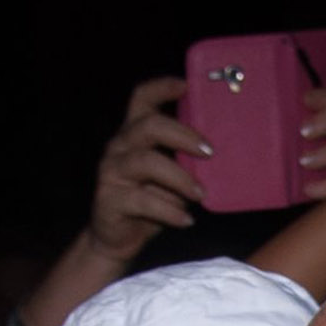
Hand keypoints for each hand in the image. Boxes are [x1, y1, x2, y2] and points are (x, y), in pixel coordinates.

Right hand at [88, 77, 210, 262]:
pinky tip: (186, 220)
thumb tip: (216, 160)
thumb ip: (184, 164)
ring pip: (147, 162)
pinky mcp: (109, 199)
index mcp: (134, 134)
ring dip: (179, 178)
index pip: (142, 99)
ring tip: (200, 194)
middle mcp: (120, 146)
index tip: (186, 85)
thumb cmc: (148, 203)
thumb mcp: (170, 179)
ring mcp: (112, 171)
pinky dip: (170, 212)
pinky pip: (144, 201)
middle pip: (149, 125)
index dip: (162, 88)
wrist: (116, 240)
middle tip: (209, 152)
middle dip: (183, 135)